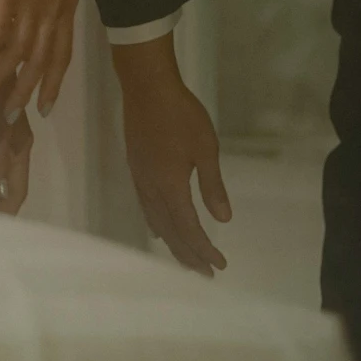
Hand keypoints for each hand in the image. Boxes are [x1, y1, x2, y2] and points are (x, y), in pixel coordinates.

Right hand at [114, 34, 230, 274]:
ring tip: (186, 259)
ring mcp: (141, 180)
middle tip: (205, 273)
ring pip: (156, 223)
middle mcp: (152, 190)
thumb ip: (213, 186)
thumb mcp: (206, 147)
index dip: (204, 250)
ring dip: (173, 244)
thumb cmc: (181, 114)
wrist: (146, 86)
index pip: (189, 229)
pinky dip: (157, 225)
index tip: (219, 266)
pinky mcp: (136, 169)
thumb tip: (224, 219)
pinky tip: (159, 229)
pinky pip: (147, 208)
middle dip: (188, 255)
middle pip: (170, 233)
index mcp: (171, 188)